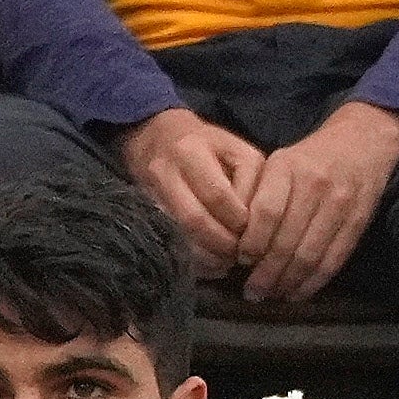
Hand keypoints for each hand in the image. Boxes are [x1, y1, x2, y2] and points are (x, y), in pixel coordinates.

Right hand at [122, 105, 267, 268]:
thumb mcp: (237, 151)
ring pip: (179, 234)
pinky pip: (169, 240)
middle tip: (241, 254)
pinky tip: (209, 262)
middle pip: (195, 220)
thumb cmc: (208, 146)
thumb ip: (250, 182)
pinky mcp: (145, 208)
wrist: (156, 137)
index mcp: (192, 150)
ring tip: (227, 261)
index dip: (239, 221)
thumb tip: (254, 224)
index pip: (219, 196)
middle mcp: (166, 171)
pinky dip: (192, 257)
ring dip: (207, 255)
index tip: (253, 233)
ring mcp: (151, 190)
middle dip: (223, 243)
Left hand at [234, 104, 398, 306]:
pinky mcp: (358, 222)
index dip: (252, 243)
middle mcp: (314, 185)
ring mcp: (340, 204)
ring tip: (272, 295)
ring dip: (288, 282)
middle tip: (252, 292)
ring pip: (309, 255)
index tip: (240, 261)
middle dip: (266, 273)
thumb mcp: (280, 163)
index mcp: (288, 167)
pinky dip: (313, 282)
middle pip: (286, 240)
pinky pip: (333, 260)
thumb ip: (259, 196)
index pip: (266, 213)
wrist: (363, 142)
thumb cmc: (311, 157)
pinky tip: (297, 292)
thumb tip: (238, 245)